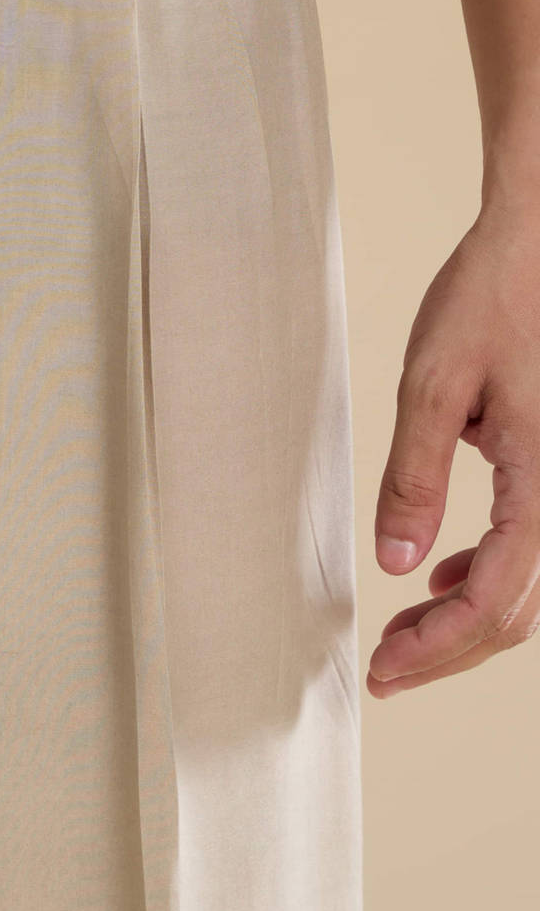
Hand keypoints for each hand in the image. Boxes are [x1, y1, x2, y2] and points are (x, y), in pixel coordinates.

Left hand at [368, 207, 539, 696]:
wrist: (535, 242)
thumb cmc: (491, 298)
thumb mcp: (434, 386)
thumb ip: (415, 479)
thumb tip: (398, 564)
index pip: (496, 597)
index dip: (438, 646)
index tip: (385, 668)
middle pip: (518, 608)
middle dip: (448, 648)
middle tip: (385, 668)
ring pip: (526, 582)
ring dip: (464, 615)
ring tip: (402, 631)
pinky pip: (530, 542)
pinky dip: (484, 572)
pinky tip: (442, 573)